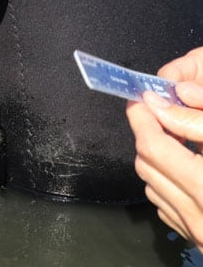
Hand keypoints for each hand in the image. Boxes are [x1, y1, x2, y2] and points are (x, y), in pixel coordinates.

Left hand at [126, 47, 202, 250]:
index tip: (144, 98)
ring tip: (179, 140)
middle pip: (147, 165)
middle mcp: (200, 216)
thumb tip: (165, 101)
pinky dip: (167, 185)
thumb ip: (199, 121)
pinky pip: (166, 207)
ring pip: (152, 186)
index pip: (153, 146)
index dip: (143, 118)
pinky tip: (188, 170)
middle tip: (162, 113)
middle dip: (149, 136)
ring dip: (157, 161)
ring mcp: (197, 232)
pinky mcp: (199, 241)